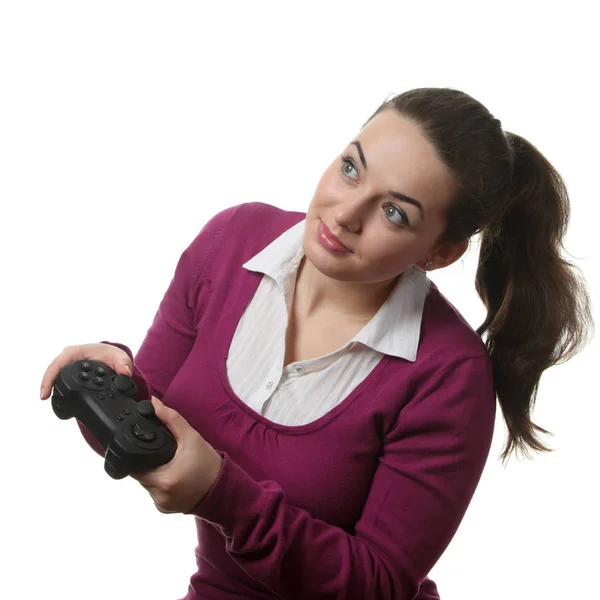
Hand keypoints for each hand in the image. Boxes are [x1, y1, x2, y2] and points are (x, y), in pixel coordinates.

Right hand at [40, 343, 132, 399]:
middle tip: (44, 397)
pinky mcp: (70, 373)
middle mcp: (69, 358)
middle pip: (53, 370)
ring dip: (50, 387)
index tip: (47, 390)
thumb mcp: (120, 358)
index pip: (59, 363)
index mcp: (76, 352)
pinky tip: (55, 399)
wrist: (111, 357)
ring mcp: (68, 366)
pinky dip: (57, 388)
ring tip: (46, 399)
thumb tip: (125, 373)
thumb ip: (123, 365)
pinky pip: (60, 380)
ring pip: (55, 376)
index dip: (51, 376)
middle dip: (47, 383)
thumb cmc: (111, 354)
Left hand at [131, 396, 222, 513]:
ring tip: (169, 465)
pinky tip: (173, 477)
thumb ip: (171, 419)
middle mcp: (159, 496)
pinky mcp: (164, 509)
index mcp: (163, 480)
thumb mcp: (191, 438)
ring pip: (147, 485)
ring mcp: (161, 504)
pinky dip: (160, 485)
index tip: (147, 449)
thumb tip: (154, 403)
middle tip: (163, 455)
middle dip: (148, 464)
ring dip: (153, 475)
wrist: (224, 489)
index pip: (135, 467)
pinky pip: (155, 494)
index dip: (138, 455)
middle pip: (141, 475)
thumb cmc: (208, 464)